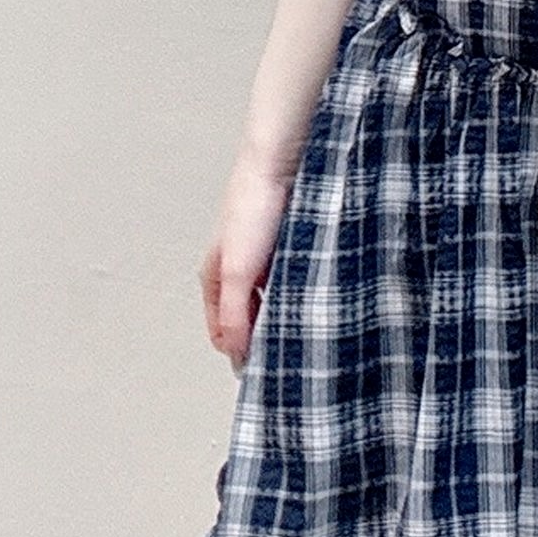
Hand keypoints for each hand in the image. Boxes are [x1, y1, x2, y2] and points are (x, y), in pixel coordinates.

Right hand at [201, 153, 297, 364]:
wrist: (285, 160)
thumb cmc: (253, 205)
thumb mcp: (238, 271)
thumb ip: (235, 315)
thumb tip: (235, 355)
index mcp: (216, 275)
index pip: (222, 330)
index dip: (237, 351)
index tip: (260, 376)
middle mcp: (240, 267)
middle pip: (248, 316)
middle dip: (263, 336)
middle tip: (288, 360)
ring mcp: (267, 255)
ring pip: (275, 299)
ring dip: (287, 316)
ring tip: (308, 335)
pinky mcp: (295, 244)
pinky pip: (298, 280)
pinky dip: (304, 295)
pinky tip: (321, 303)